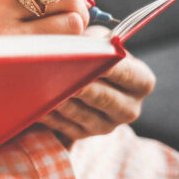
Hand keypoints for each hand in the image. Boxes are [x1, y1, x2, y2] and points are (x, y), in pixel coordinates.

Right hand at [0, 0, 90, 57]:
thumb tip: (86, 0)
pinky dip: (68, 54)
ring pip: (72, 18)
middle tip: (69, 28)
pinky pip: (63, 48)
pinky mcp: (8, 57)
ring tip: (57, 46)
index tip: (64, 4)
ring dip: (73, 35)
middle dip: (77, 8)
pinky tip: (52, 61)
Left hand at [37, 26, 156, 139]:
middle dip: (83, 86)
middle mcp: (129, 109)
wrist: (86, 77)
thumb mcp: (101, 42)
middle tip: (63, 76)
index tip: (92, 58)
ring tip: (44, 89)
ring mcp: (107, 126)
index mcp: (141, 83)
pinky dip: (50, 115)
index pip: (128, 74)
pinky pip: (64, 127)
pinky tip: (37, 104)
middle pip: (105, 98)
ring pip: (82, 115)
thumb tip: (80, 44)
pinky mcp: (84, 135)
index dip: (109, 66)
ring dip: (62, 101)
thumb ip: (95, 43)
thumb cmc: (95, 53)